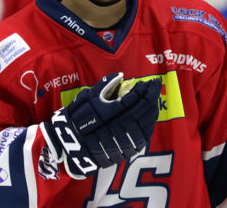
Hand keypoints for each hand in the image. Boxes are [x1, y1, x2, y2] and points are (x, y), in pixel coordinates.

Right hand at [43, 72, 161, 178]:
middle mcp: (117, 127)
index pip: (133, 99)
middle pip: (141, 110)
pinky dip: (149, 124)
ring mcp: (123, 141)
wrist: (71, 145)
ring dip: (152, 110)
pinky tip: (150, 115)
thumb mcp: (87, 97)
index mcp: (108, 112)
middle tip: (155, 86)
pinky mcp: (125, 151)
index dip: (143, 90)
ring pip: (144, 124)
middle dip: (151, 96)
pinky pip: (143, 137)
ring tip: (153, 99)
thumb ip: (105, 85)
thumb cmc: (77, 118)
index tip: (149, 82)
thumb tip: (120, 75)